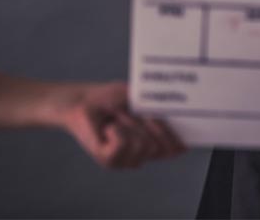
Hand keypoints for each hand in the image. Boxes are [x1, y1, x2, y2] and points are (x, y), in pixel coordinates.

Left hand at [58, 82, 185, 168]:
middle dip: (147, 124)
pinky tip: (108, 128)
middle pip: (158, 145)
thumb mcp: (141, 100)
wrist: (84, 101)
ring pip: (142, 145)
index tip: (173, 127)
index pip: (172, 149)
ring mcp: (125, 161)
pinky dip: (116, 130)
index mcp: (152, 142)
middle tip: (130, 113)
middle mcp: (140, 155)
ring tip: (116, 120)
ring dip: (129, 124)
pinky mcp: (108, 161)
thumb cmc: (112, 98)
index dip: (175, 140)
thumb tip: (171, 120)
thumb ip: (158, 113)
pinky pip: (122, 144)